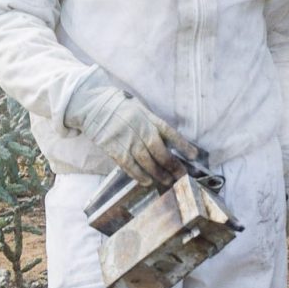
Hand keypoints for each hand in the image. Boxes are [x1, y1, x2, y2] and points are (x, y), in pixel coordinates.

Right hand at [67, 75, 191, 187]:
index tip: (194, 156)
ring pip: (146, 161)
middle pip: (160, 150)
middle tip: (181, 175)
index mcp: (149, 117)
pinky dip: (139, 175)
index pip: (170, 132)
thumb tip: (170, 144)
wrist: (94, 106)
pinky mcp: (114, 149)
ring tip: (168, 181)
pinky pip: (129, 165)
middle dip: (173, 165)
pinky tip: (147, 181)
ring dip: (158, 173)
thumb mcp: (141, 110)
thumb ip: (153, 124)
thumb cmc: (122, 110)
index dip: (183, 145)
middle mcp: (140, 129)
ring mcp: (127, 140)